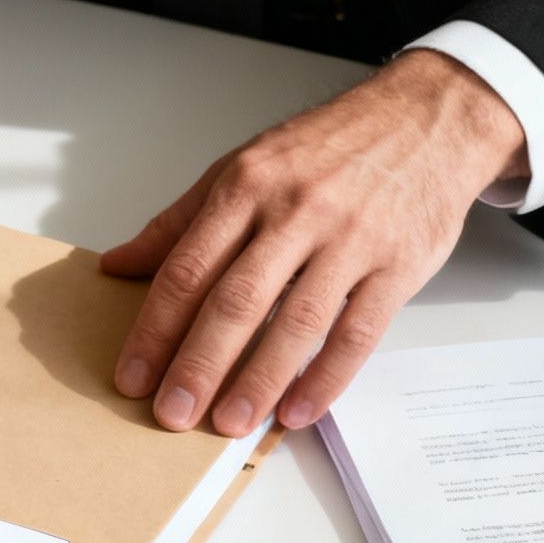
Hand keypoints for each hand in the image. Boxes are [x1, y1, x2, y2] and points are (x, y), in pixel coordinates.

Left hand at [101, 49, 530, 435]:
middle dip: (198, 365)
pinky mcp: (398, 265)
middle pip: (236, 300)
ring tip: (229, 423)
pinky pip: (358, 332)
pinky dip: (326, 377)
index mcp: (246, 186)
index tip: (133, 376)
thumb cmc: (328, 147)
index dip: (155, 329)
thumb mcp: (243, 166)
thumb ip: (180, 222)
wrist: (426, 119)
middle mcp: (295, 212)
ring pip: (296, 321)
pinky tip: (297, 411)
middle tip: (172, 414)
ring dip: (258, 380)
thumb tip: (117, 265)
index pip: (187, 268)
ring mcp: (351, 240)